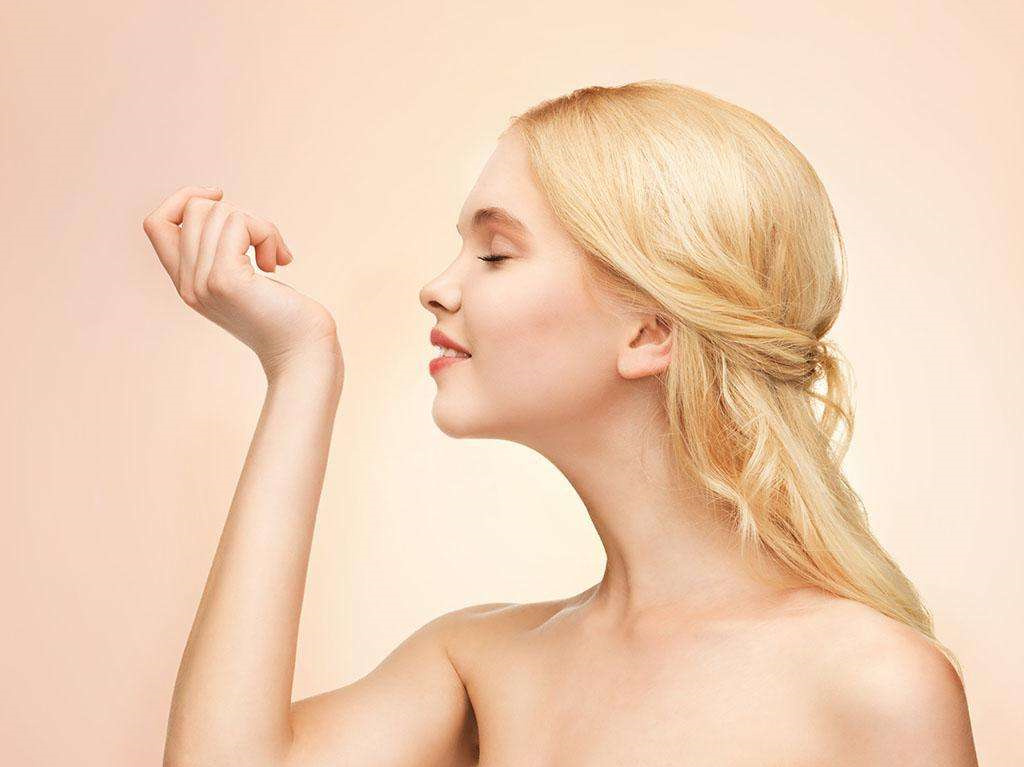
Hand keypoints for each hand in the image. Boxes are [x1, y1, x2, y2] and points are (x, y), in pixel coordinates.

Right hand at [143, 185, 342, 383]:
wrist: (304, 356)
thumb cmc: (287, 317)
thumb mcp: (247, 279)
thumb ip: (226, 249)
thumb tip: (219, 202)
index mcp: (187, 283)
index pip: (155, 223)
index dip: (183, 199)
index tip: (220, 199)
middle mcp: (187, 284)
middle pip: (194, 209)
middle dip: (240, 214)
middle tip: (266, 248)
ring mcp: (203, 283)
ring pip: (218, 212)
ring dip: (260, 225)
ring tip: (275, 258)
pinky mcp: (225, 280)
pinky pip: (239, 224)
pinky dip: (266, 232)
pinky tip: (281, 261)